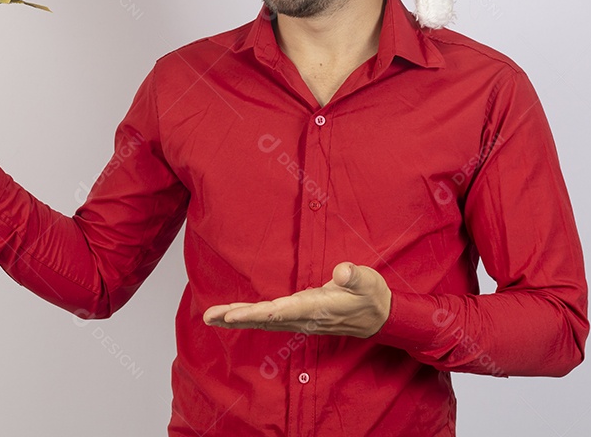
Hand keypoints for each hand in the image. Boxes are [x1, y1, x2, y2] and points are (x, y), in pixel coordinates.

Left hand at [203, 262, 391, 338]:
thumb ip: (355, 277)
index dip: (257, 313)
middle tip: (210, 317)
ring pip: (264, 320)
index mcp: (316, 308)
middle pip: (265, 319)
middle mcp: (304, 317)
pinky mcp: (300, 316)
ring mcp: (301, 319)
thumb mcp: (368, 282)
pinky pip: (269, 319)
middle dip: (237, 318)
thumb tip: (342, 270)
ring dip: (238, 318)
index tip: (234, 316)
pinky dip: (250, 317)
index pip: (282, 311)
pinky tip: (234, 316)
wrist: (380, 318)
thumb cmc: (372, 296)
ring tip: (211, 317)